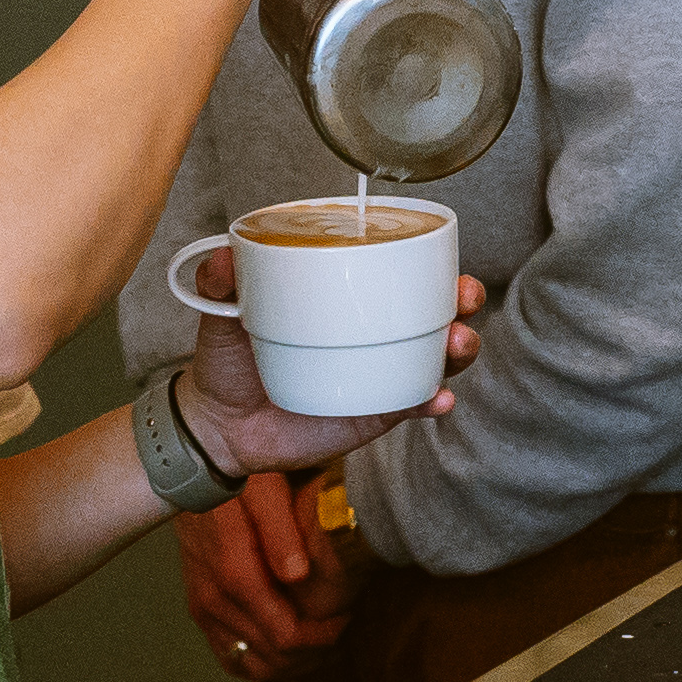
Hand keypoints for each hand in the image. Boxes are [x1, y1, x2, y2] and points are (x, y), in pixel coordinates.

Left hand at [176, 278, 480, 476]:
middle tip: (462, 298)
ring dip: (459, 348)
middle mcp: (371, 331)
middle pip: (434, 309)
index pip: (397, 272)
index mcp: (344, 298)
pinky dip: (433, 400)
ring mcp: (379, 372)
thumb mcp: (222, 314)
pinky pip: (416, 403)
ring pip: (438, 356)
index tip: (445, 258)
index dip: (431, 262)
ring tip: (456, 345)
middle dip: (461, 300)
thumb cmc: (228, 360)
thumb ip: (220, 282)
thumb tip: (225, 256)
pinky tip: (437, 398)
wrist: (220, 426)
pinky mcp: (378, 413)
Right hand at [176, 469, 358, 677]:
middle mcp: (214, 600)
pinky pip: (229, 657)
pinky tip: (285, 645)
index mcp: (235, 575)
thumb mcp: (265, 489)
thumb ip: (281, 531)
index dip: (324, 636)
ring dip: (290, 662)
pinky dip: (260, 661)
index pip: (286, 636)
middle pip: (273, 657)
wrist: (189, 473)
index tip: (345, 615)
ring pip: (252, 665)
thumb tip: (298, 576)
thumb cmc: (235, 477)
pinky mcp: (200, 610)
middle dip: (314, 650)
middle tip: (339, 626)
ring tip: (318, 639)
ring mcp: (204, 609)